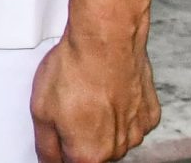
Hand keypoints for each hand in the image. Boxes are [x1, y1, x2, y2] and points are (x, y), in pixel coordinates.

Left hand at [31, 30, 159, 162]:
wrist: (106, 40)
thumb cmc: (75, 69)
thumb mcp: (40, 111)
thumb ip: (46, 145)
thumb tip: (48, 161)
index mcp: (88, 154)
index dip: (60, 148)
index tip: (60, 134)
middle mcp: (116, 149)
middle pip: (93, 152)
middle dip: (80, 135)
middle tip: (70, 104)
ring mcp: (136, 132)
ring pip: (114, 136)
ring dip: (101, 123)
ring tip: (89, 93)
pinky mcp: (149, 114)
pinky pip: (131, 120)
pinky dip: (121, 110)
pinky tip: (108, 91)